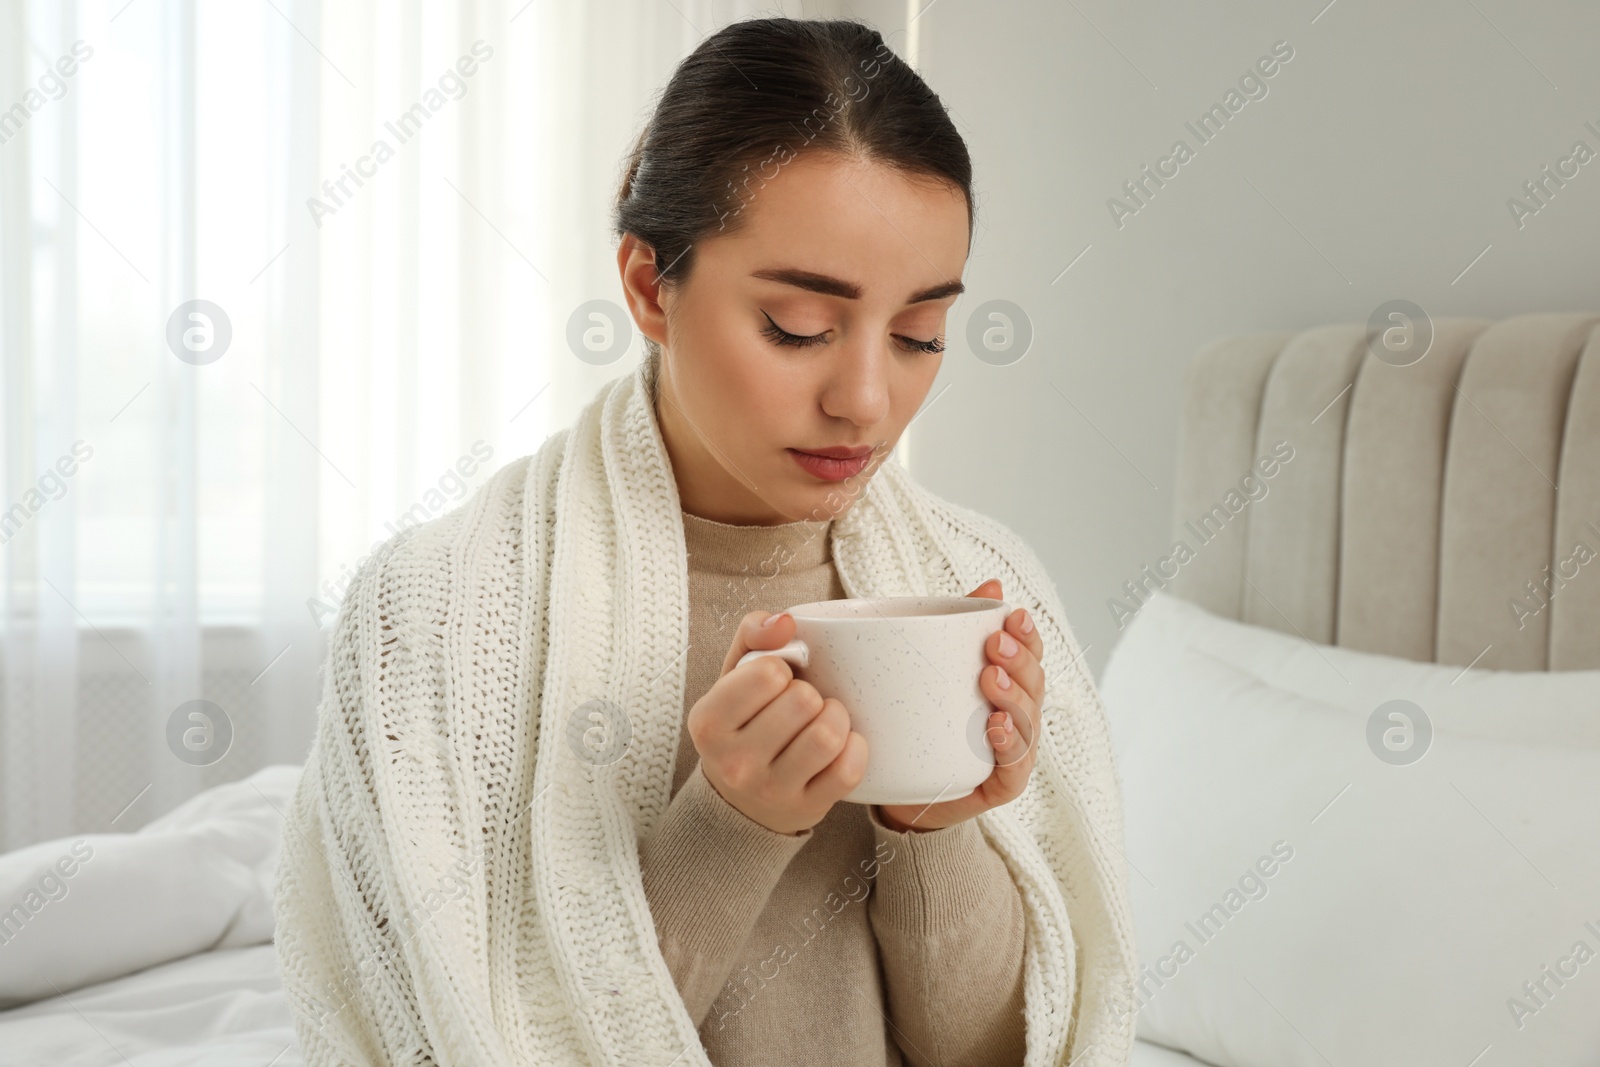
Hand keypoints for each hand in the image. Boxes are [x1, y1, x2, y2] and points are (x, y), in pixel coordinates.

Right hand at [686, 610, 868, 835]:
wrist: (739, 801)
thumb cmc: (742, 724)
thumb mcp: (733, 676)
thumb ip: (753, 633)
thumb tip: (786, 622)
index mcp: (709, 722)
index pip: (767, 673)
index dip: (780, 669)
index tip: (774, 682)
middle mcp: (734, 762)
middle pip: (803, 701)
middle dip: (809, 693)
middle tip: (800, 704)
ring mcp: (771, 790)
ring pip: (827, 736)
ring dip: (835, 717)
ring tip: (823, 719)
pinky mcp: (806, 808)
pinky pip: (848, 770)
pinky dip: (854, 748)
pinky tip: (841, 745)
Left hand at [874, 578, 1042, 833]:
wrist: (904, 792)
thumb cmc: (928, 725)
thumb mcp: (938, 670)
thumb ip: (961, 626)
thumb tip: (992, 584)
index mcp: (1010, 685)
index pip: (1030, 654)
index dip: (1027, 634)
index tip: (1011, 613)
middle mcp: (1019, 716)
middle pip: (1034, 684)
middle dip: (1019, 660)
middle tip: (993, 645)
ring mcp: (1014, 752)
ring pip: (1028, 721)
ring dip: (1013, 697)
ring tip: (991, 678)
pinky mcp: (1002, 785)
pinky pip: (1014, 765)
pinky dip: (1009, 744)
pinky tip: (995, 727)